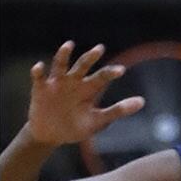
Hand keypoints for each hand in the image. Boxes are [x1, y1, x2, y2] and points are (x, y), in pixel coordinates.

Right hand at [25, 42, 144, 145]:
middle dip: (91, 57)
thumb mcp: (98, 121)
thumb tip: (142, 101)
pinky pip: (38, 77)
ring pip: (60, 65)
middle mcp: (74, 82)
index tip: (121, 70)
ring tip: (69, 45)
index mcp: (89, 89)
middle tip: (100, 48)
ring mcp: (56, 84)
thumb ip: (118, 111)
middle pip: (83, 66)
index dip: (110, 73)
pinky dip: (38, 71)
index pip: (102, 77)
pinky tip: (39, 66)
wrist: (50, 135)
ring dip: (64, 55)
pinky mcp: (40, 89)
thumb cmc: (77, 126)